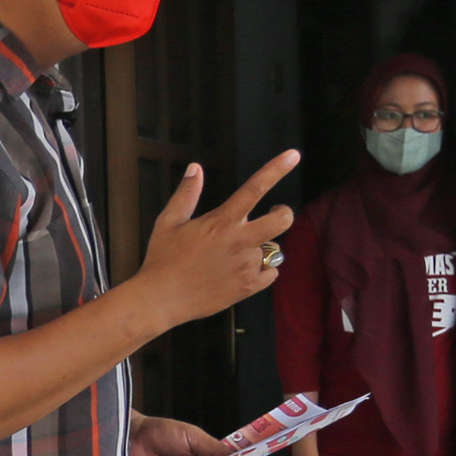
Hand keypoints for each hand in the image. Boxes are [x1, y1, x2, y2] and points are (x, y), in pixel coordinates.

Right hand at [132, 148, 300, 325]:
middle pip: (282, 220)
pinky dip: (264, 270)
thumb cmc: (162, 259)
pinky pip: (272, 273)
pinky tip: (244, 271)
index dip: (276, 169)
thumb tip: (196, 168)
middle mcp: (240, 241)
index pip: (254, 189)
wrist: (161, 299)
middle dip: (283, 214)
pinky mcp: (248, 287)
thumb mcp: (168, 222)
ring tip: (240, 253)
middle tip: (274, 214)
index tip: (293, 156)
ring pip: (274, 249)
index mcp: (222, 222)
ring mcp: (247, 266)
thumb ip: (186, 194)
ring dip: (263, 247)